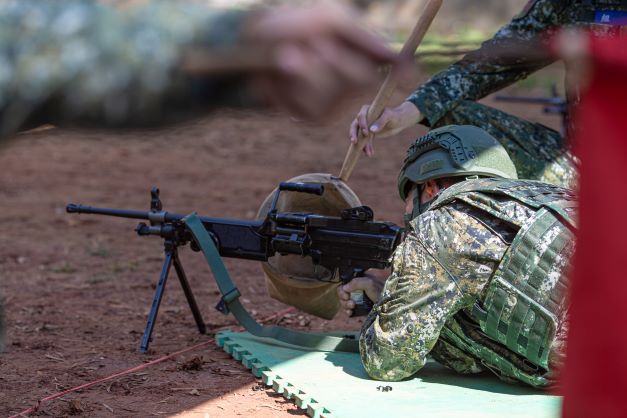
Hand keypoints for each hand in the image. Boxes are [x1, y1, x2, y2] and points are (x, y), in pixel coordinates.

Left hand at [245, 4, 402, 118]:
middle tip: (313, 46)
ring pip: (335, 90)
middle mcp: (351, 83)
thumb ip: (368, 40)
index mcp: (361, 55)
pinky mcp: (311, 116)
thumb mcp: (330, 20)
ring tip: (290, 57)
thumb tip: (409, 71)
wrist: (250, 43)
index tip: (411, 72)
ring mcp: (332, 103)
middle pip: (362, 79)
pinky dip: (293, 82)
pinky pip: (312, 102)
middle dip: (333, 58)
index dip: (401, 70)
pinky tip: (281, 75)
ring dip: (307, 67)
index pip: (391, 66)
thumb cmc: (291, 26)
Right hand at [336, 274, 383, 316]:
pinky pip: (347, 310)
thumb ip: (356, 282)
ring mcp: (357, 299)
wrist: (389, 306)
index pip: (344, 283)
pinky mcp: (359, 308)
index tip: (347, 295)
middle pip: (342, 294)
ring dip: (345, 305)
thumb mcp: (370, 283)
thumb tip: (344, 288)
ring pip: (344, 302)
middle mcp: (357, 289)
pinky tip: (351, 312)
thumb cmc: (382, 292)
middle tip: (351, 303)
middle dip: (344, 299)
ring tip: (353, 307)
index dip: (343, 290)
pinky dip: (347, 311)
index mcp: (359, 281)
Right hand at [349, 101, 421, 156]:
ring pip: (359, 136)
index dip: (362, 124)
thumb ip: (381, 122)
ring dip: (362, 145)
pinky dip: (366, 148)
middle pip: (355, 126)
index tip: (366, 132)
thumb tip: (371, 130)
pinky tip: (369, 154)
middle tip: (354, 142)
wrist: (399, 122)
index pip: (360, 116)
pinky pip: (364, 141)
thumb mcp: (389, 117)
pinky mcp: (368, 134)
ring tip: (368, 153)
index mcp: (367, 110)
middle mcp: (364, 118)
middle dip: (354, 135)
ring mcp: (365, 126)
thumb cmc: (394, 116)